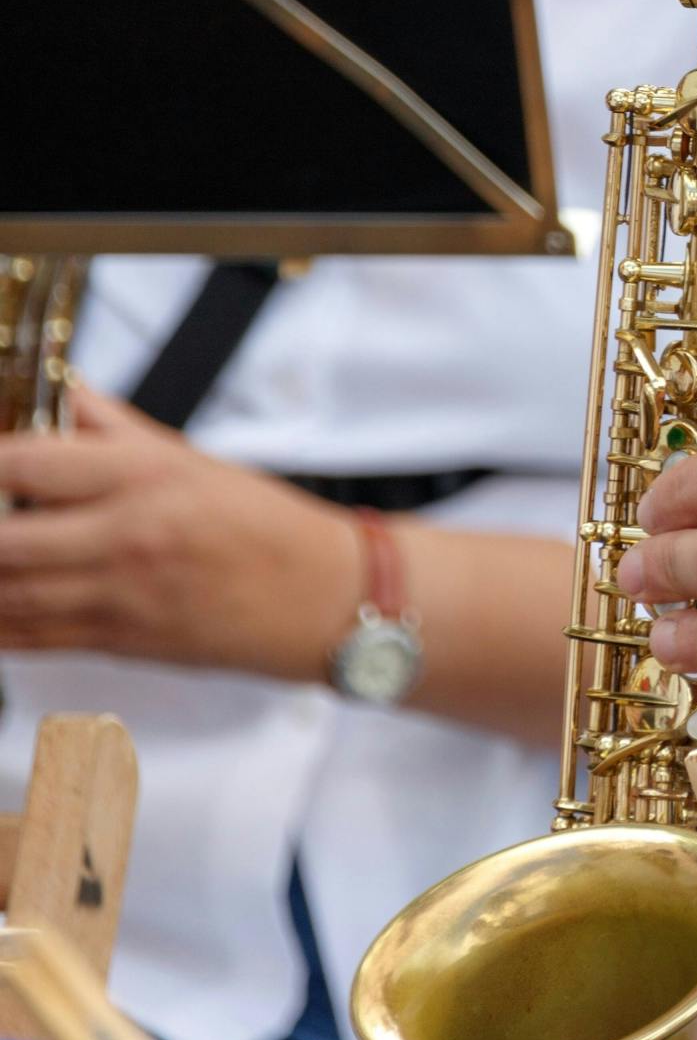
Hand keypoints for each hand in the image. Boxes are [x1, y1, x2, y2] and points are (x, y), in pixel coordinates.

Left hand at [0, 386, 360, 674]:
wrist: (322, 598)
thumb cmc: (267, 527)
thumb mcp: (193, 459)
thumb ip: (116, 428)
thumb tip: (64, 398)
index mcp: (145, 477)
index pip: (30, 462)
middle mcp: (126, 535)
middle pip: (4, 539)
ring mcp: (121, 594)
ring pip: (12, 595)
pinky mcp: (122, 641)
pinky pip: (36, 638)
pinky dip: (1, 627)